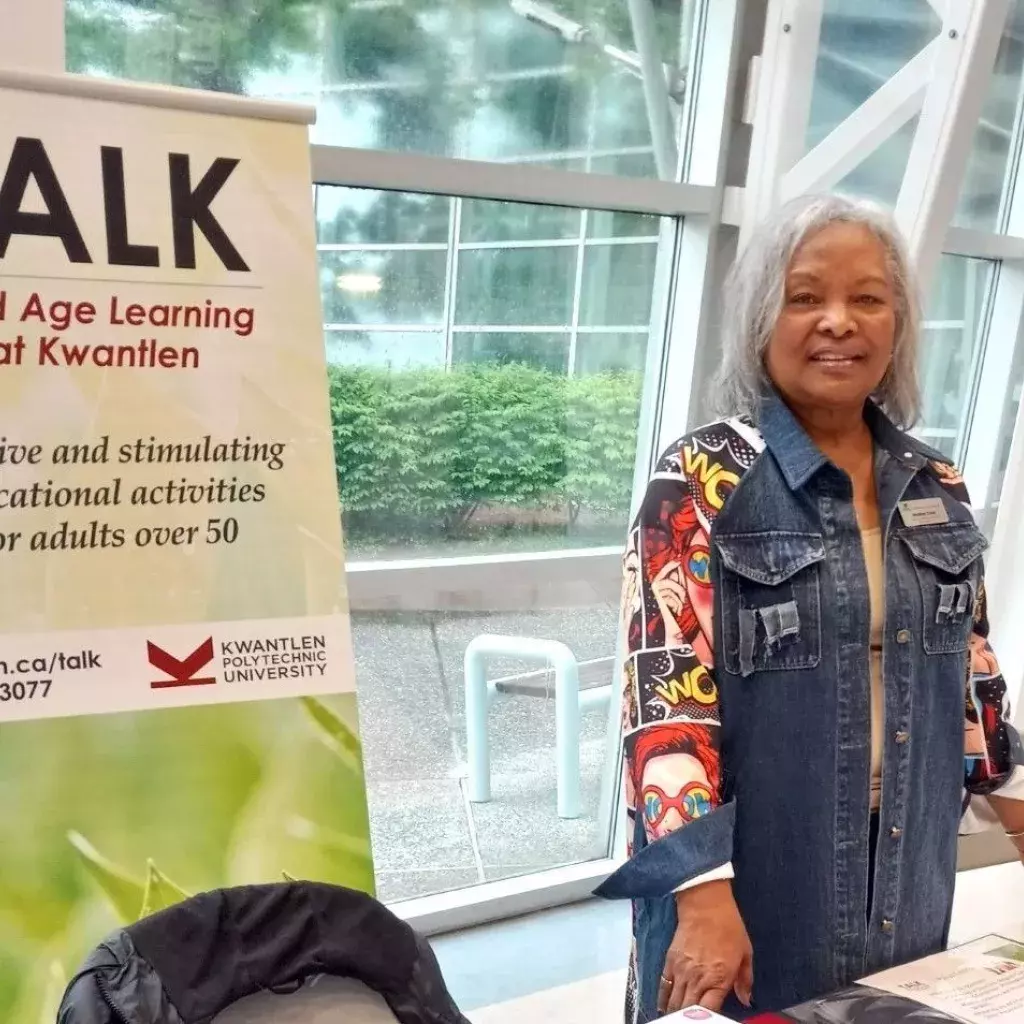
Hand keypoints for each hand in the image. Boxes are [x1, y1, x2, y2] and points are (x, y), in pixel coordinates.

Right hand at [658, 880, 752, 1015]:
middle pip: (688, 1010)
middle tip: (694, 1019)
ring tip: (678, 1017)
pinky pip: (663, 986)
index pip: (710, 1011)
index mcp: (718, 980)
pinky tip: (664, 1007)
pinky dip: (663, 999)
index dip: (709, 1018)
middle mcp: (697, 979)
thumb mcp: (746, 953)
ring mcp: (681, 971)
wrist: (705, 905)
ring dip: (676, 1012)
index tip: (711, 1018)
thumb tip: (746, 1000)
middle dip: (690, 1018)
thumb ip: (745, 980)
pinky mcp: (669, 962)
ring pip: (674, 1002)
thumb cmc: (729, 928)